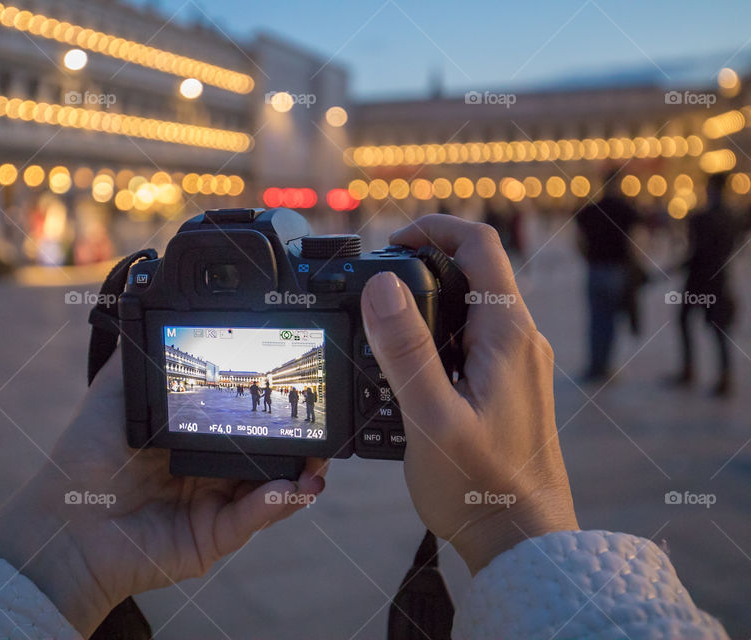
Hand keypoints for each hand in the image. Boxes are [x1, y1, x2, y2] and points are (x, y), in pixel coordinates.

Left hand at [0, 353, 326, 635]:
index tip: (292, 386)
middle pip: (267, 454)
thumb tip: (158, 306)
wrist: (65, 524)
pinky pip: (253, 518)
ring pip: (272, 488)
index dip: (269, 406)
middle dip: (301, 441)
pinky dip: (278, 503)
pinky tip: (293, 486)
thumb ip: (144, 359)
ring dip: (302, 473)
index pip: (241, 420)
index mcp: (192, 437)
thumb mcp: (115, 395)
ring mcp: (215, 505)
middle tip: (323, 422)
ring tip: (320, 458)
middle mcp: (209, 471)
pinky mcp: (214, 537)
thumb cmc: (83, 462)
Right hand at [360, 215, 576, 573]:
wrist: (523, 542)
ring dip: (427, 304)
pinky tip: (407, 371)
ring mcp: (518, 363)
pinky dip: (437, 337)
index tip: (390, 240)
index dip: (434, 228)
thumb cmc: (481, 487)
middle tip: (373, 289)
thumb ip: (405, 349)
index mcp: (508, 334)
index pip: (480, 245)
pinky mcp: (509, 386)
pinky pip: (471, 340)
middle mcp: (520, 340)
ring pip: (471, 307)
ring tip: (382, 331)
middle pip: (474, 272)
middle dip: (422, 266)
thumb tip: (381, 285)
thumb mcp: (431, 417)